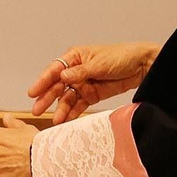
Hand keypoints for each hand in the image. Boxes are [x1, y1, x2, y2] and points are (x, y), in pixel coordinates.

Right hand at [29, 42, 159, 123]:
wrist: (143, 67)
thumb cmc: (122, 56)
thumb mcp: (99, 63)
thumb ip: (80, 72)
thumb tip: (62, 76)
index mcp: (75, 57)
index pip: (54, 69)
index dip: (42, 81)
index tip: (33, 92)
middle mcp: (76, 71)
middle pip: (57, 85)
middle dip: (47, 98)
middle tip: (37, 109)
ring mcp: (84, 83)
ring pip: (67, 97)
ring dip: (60, 108)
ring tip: (54, 119)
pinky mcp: (92, 95)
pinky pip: (79, 105)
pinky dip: (72, 112)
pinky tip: (66, 119)